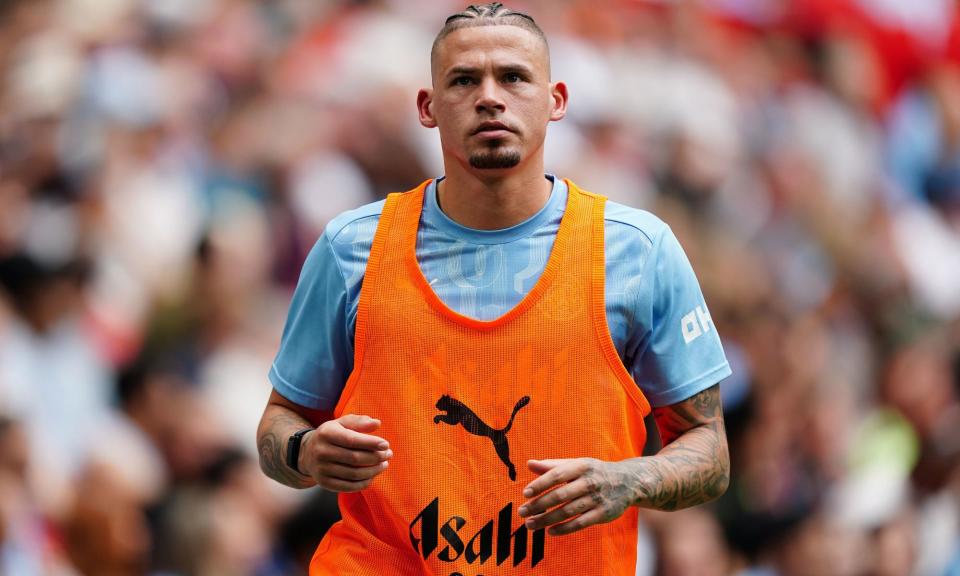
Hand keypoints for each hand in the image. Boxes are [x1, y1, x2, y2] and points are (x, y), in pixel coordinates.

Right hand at [299, 414, 391, 491]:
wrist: (308, 453)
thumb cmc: (332, 435)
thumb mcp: (342, 423)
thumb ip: (359, 422)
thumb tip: (377, 423)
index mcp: (326, 434)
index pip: (352, 440)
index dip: (371, 443)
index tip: (386, 444)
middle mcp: (321, 452)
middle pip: (354, 458)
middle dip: (375, 457)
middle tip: (388, 454)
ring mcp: (321, 469)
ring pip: (353, 474)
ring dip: (373, 471)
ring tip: (384, 464)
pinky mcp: (324, 483)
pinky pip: (348, 486)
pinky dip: (364, 483)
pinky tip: (373, 476)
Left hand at [518, 458, 636, 535]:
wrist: (627, 482)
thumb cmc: (594, 472)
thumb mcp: (576, 464)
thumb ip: (552, 465)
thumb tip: (529, 464)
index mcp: (581, 466)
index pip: (557, 475)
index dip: (540, 484)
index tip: (525, 493)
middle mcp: (590, 481)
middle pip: (560, 495)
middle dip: (539, 505)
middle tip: (522, 512)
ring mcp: (597, 499)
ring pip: (568, 511)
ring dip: (547, 519)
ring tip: (531, 524)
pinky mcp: (603, 514)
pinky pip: (580, 523)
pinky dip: (564, 528)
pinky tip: (550, 531)